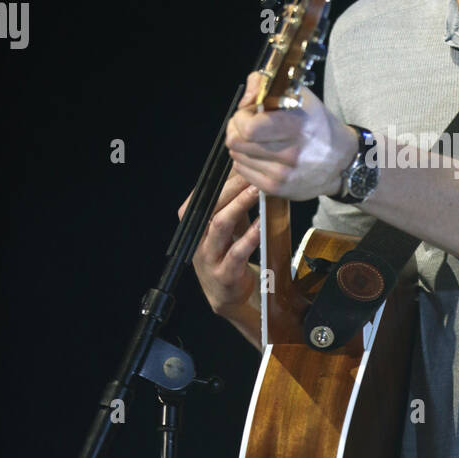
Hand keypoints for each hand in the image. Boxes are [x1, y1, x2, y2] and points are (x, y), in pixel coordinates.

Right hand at [178, 168, 260, 317]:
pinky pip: (237, 251)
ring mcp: (209, 256)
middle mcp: (198, 237)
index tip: (242, 162)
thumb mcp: (228, 226)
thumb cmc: (228, 253)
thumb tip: (248, 171)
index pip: (205, 194)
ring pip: (220, 224)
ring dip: (239, 205)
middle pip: (211, 205)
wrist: (228, 295)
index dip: (222, 178)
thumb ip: (234, 203)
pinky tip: (263, 223)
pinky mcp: (224, 273)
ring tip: (257, 192)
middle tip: (253, 173)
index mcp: (195, 222)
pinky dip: (251, 235)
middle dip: (232, 187)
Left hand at [225, 74, 357, 199]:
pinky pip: (243, 172)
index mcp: (297, 127)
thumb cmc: (319, 126)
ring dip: (241, 146)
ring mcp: (283, 175)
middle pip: (237, 142)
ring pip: (237, 157)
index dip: (241, 117)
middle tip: (248, 125)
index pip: (248, 128)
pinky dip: (246, 161)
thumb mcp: (301, 96)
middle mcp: (290, 154)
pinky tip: (260, 154)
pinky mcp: (278, 189)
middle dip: (236, 129)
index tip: (250, 113)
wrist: (342, 162)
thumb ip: (268, 85)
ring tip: (258, 140)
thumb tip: (245, 98)